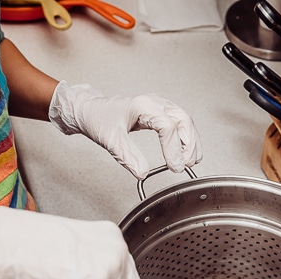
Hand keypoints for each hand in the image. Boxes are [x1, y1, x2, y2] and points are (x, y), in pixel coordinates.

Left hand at [48, 80, 201, 178]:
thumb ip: (127, 156)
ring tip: (191, 161)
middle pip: (183, 120)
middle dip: (189, 144)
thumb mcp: (110, 140)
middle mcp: (154, 103)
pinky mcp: (158, 113)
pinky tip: (185, 151)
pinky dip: (185, 138)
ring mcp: (158, 106)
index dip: (173, 148)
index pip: (168, 126)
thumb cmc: (98, 119)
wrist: (89, 111)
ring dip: (191, 141)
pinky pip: (179, 123)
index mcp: (143, 106)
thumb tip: (143, 173)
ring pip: (184, 120)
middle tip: (187, 164)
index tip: (174, 167)